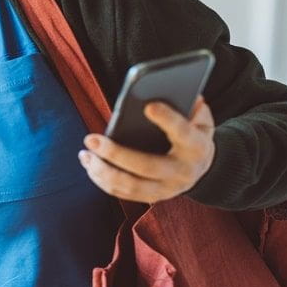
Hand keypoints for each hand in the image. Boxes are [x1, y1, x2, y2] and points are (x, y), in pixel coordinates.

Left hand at [77, 95, 215, 203]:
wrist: (202, 167)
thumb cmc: (193, 134)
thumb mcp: (200, 118)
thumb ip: (192, 105)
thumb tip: (178, 90)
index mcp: (196, 147)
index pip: (182, 132)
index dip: (167, 120)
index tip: (149, 106)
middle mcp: (182, 172)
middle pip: (147, 166)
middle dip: (116, 154)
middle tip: (90, 139)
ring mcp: (167, 188)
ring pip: (132, 186)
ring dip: (103, 171)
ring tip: (85, 155)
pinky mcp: (153, 197)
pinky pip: (125, 194)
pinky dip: (104, 182)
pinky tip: (90, 166)